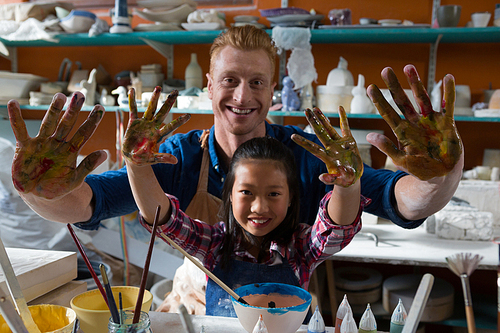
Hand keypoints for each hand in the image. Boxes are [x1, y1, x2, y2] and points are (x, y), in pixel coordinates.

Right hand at [9, 92, 106, 198]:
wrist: (36, 196)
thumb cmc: (57, 187)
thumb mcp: (75, 179)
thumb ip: (88, 166)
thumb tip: (105, 153)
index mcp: (71, 150)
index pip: (84, 132)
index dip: (92, 121)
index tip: (101, 108)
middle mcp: (57, 142)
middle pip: (67, 124)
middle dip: (73, 110)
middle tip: (80, 95)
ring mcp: (41, 143)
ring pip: (49, 123)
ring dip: (54, 110)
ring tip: (60, 96)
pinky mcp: (25, 147)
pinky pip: (20, 130)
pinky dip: (16, 118)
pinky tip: (14, 103)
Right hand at [122, 87, 190, 165]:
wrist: (132, 158)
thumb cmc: (144, 159)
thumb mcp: (153, 159)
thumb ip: (163, 158)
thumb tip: (176, 161)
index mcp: (158, 135)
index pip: (171, 126)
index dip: (179, 121)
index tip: (189, 115)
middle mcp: (152, 127)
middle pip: (162, 112)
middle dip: (169, 102)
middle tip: (176, 92)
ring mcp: (143, 124)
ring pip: (149, 109)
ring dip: (153, 98)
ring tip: (158, 87)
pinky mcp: (133, 123)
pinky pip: (132, 110)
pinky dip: (132, 101)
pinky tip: (132, 91)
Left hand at [291, 107, 362, 186]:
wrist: (353, 177)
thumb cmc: (344, 180)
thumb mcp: (339, 181)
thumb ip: (330, 179)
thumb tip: (321, 177)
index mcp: (326, 157)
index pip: (312, 148)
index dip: (303, 142)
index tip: (292, 136)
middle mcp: (331, 148)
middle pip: (319, 133)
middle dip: (312, 122)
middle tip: (305, 111)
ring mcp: (339, 144)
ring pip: (329, 128)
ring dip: (323, 118)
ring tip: (315, 108)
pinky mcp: (349, 141)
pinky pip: (346, 127)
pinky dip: (343, 118)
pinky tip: (340, 108)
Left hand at [367, 64, 462, 180]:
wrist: (442, 175)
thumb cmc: (420, 169)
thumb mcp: (401, 161)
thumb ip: (387, 148)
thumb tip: (369, 136)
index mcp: (401, 132)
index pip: (387, 113)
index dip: (379, 101)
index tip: (370, 88)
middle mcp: (414, 123)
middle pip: (402, 101)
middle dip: (394, 86)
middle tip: (386, 70)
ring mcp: (430, 121)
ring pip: (422, 98)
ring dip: (415, 83)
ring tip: (408, 67)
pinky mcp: (447, 123)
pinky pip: (448, 105)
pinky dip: (448, 93)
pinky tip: (448, 78)